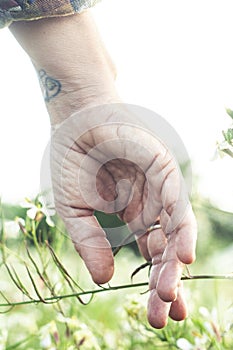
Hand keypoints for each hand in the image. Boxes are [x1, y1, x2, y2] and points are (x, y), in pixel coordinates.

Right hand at [50, 103, 196, 327]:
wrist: (75, 121)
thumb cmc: (73, 162)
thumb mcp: (75, 211)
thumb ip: (90, 243)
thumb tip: (104, 281)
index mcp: (133, 215)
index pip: (150, 254)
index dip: (153, 282)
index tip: (154, 313)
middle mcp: (152, 204)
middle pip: (166, 249)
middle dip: (167, 281)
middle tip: (166, 315)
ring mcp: (159, 187)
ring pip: (176, 231)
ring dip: (175, 262)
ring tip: (170, 296)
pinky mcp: (162, 167)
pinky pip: (176, 200)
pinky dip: (182, 227)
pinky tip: (183, 255)